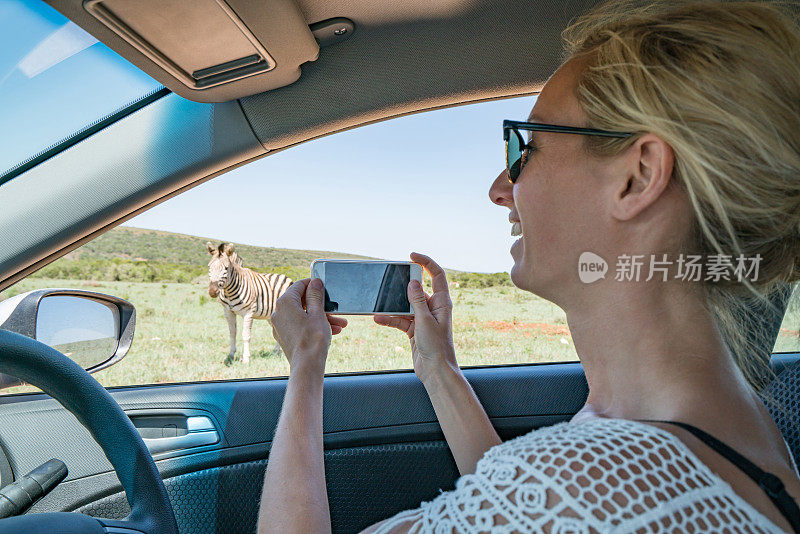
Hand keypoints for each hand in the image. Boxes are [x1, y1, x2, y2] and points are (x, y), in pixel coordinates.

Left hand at [270, 278, 347, 372]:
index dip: (314, 285)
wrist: (307, 366)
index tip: (324, 288)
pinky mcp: (284, 336)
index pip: (299, 285)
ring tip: (339, 325)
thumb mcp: (318, 313)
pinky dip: (313, 326)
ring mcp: (280, 325)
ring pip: (303, 315)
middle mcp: (278, 312)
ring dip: (321, 318)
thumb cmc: (313, 340)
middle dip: (322, 306)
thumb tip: (315, 282)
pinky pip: (299, 325)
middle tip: (336, 310)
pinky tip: (331, 331)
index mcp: (285, 302)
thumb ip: (316, 295)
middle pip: (302, 302)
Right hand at [374, 253, 456, 383]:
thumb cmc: (436, 347)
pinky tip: (378, 319)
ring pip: (405, 306)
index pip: (436, 275)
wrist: (435, 371)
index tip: (411, 256)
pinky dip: (390, 319)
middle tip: (389, 280)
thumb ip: (417, 300)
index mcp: (442, 302)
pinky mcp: (414, 329)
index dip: (426, 262)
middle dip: (402, 286)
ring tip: (378, 304)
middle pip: (417, 290)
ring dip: (392, 306)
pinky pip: (400, 319)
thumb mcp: (424, 321)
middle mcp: (433, 308)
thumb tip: (412, 282)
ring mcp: (423, 319)